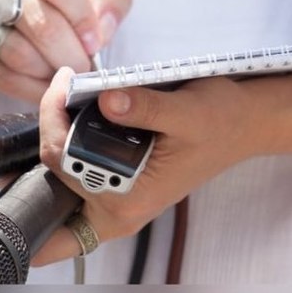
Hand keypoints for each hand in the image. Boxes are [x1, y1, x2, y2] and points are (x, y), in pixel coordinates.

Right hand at [0, 0, 130, 102]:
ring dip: (50, 73)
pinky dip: (30, 89)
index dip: (84, 18)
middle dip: (71, 53)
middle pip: (41, 20)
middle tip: (83, 69)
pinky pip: (2, 77)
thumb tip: (104, 27)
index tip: (94, 41)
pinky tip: (42, 87)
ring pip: (19, 54)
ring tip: (61, 75)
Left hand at [34, 67, 265, 264]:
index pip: (63, 163)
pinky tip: (73, 114)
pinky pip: (74, 175)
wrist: (242, 125)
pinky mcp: (115, 187)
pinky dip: (66, 146)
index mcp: (129, 200)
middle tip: (65, 84)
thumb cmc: (219, 121)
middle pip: (52, 171)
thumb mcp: (187, 111)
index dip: (52, 120)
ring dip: (55, 137)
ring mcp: (114, 201)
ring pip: (58, 177)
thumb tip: (107, 100)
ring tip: (66, 95)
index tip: (65, 82)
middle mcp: (116, 210)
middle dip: (49, 126)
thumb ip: (146, 108)